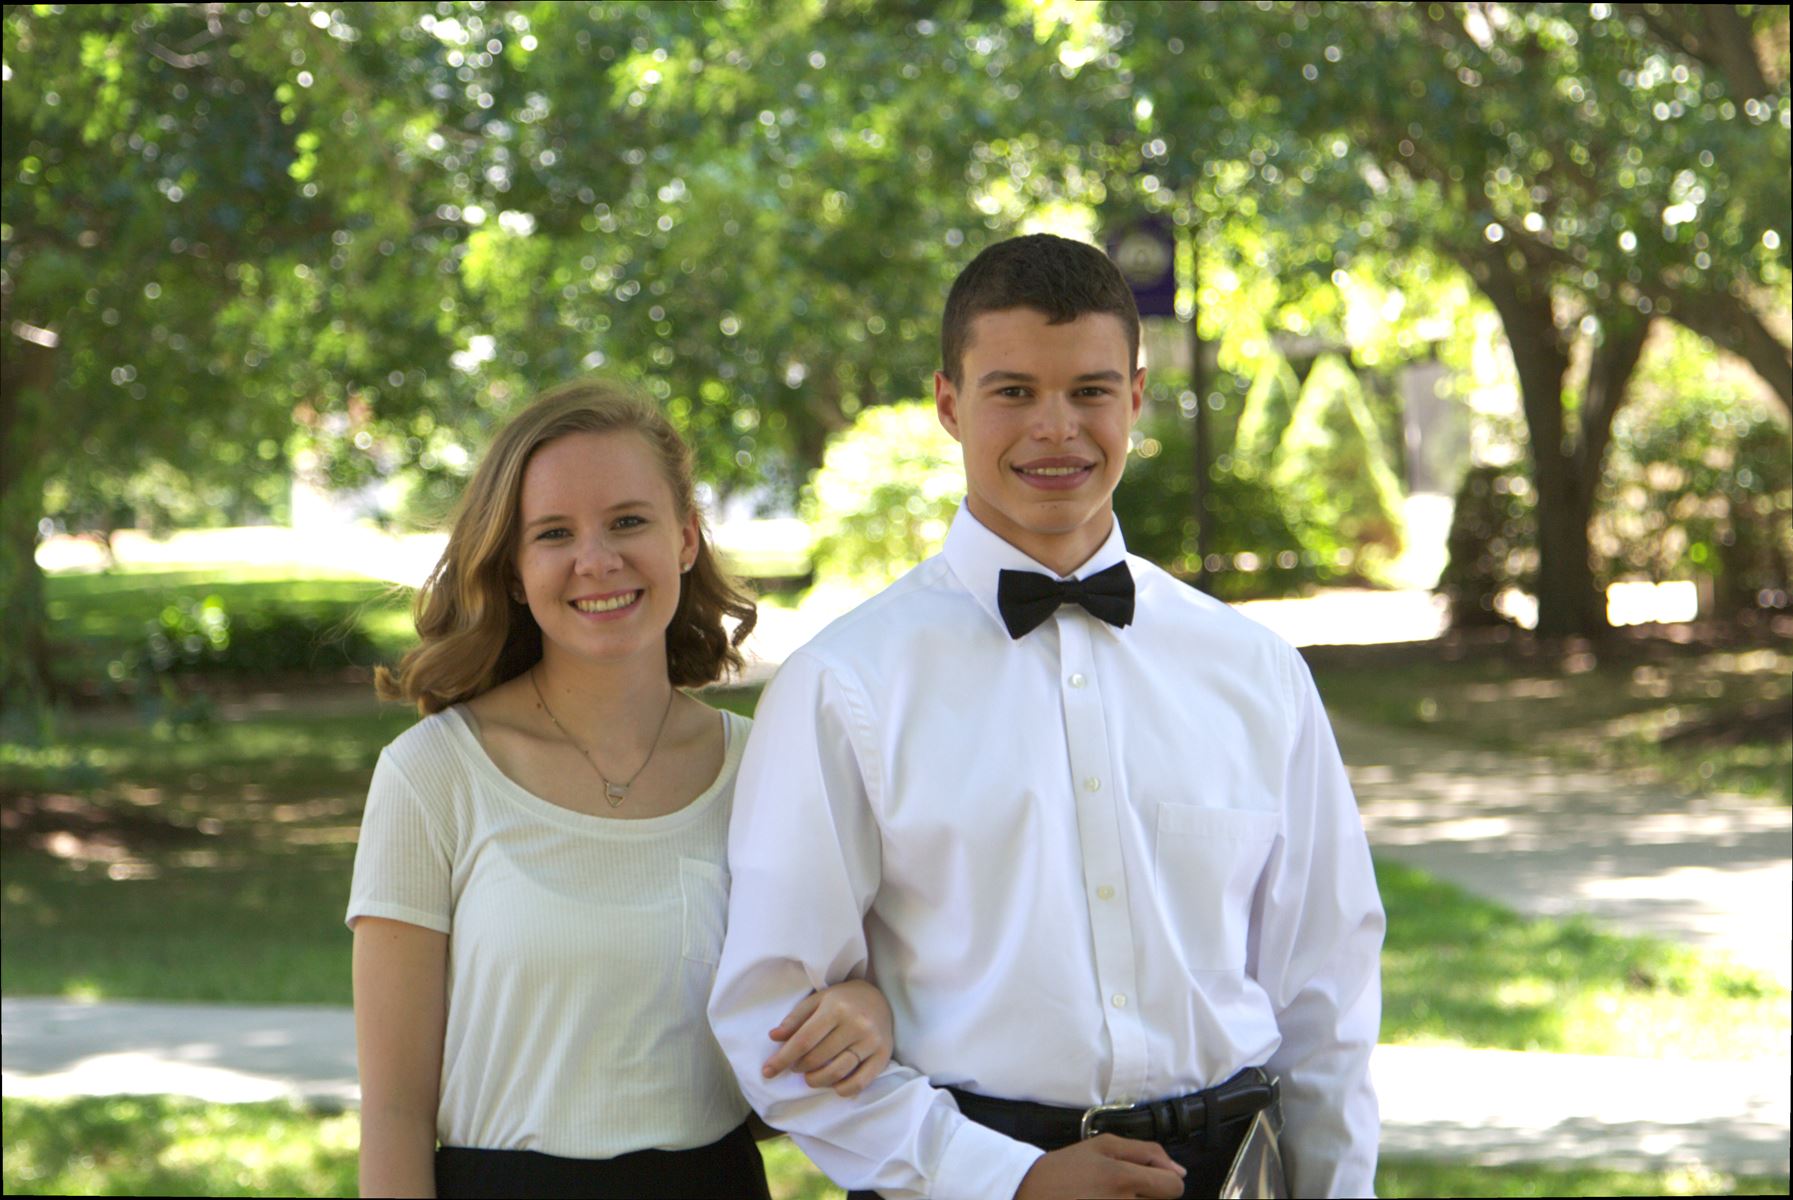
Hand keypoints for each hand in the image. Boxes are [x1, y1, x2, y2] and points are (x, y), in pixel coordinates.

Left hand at [762, 979, 892, 1097]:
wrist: (880, 998)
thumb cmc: (843, 1000)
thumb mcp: (817, 1000)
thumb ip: (795, 1019)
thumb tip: (773, 1037)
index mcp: (836, 1008)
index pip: (804, 1040)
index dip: (783, 1058)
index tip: (767, 1072)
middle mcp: (856, 1024)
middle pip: (818, 1058)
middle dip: (799, 1068)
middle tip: (795, 1067)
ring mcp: (871, 1041)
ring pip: (837, 1072)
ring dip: (817, 1081)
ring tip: (810, 1077)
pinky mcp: (883, 1056)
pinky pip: (860, 1082)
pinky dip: (842, 1089)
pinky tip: (833, 1086)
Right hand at [1013, 1135, 1186, 1199]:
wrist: (1030, 1190)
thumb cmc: (1068, 1166)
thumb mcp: (1104, 1144)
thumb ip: (1147, 1152)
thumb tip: (1180, 1172)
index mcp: (1123, 1178)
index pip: (1174, 1188)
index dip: (1167, 1180)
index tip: (1150, 1177)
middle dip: (1150, 1194)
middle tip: (1124, 1188)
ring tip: (1113, 1197)